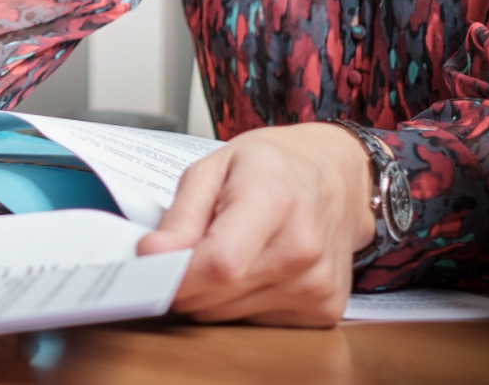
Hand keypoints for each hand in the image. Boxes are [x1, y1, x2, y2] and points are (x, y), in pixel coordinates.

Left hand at [137, 123, 374, 325]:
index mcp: (274, 200)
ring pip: (229, 316)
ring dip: (211, 293)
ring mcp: (318, 284)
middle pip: (218, 294)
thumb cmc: (274, 166)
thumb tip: (151, 255)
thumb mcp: (215, 167)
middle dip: (184, 281)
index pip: (219, 264)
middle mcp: (303, 248)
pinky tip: (253, 268)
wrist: (339, 177)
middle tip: (184, 251)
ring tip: (224, 252)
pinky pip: (255, 322)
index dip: (175, 273)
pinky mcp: (324, 309)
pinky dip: (239, 301)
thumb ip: (180, 214)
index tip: (149, 264)